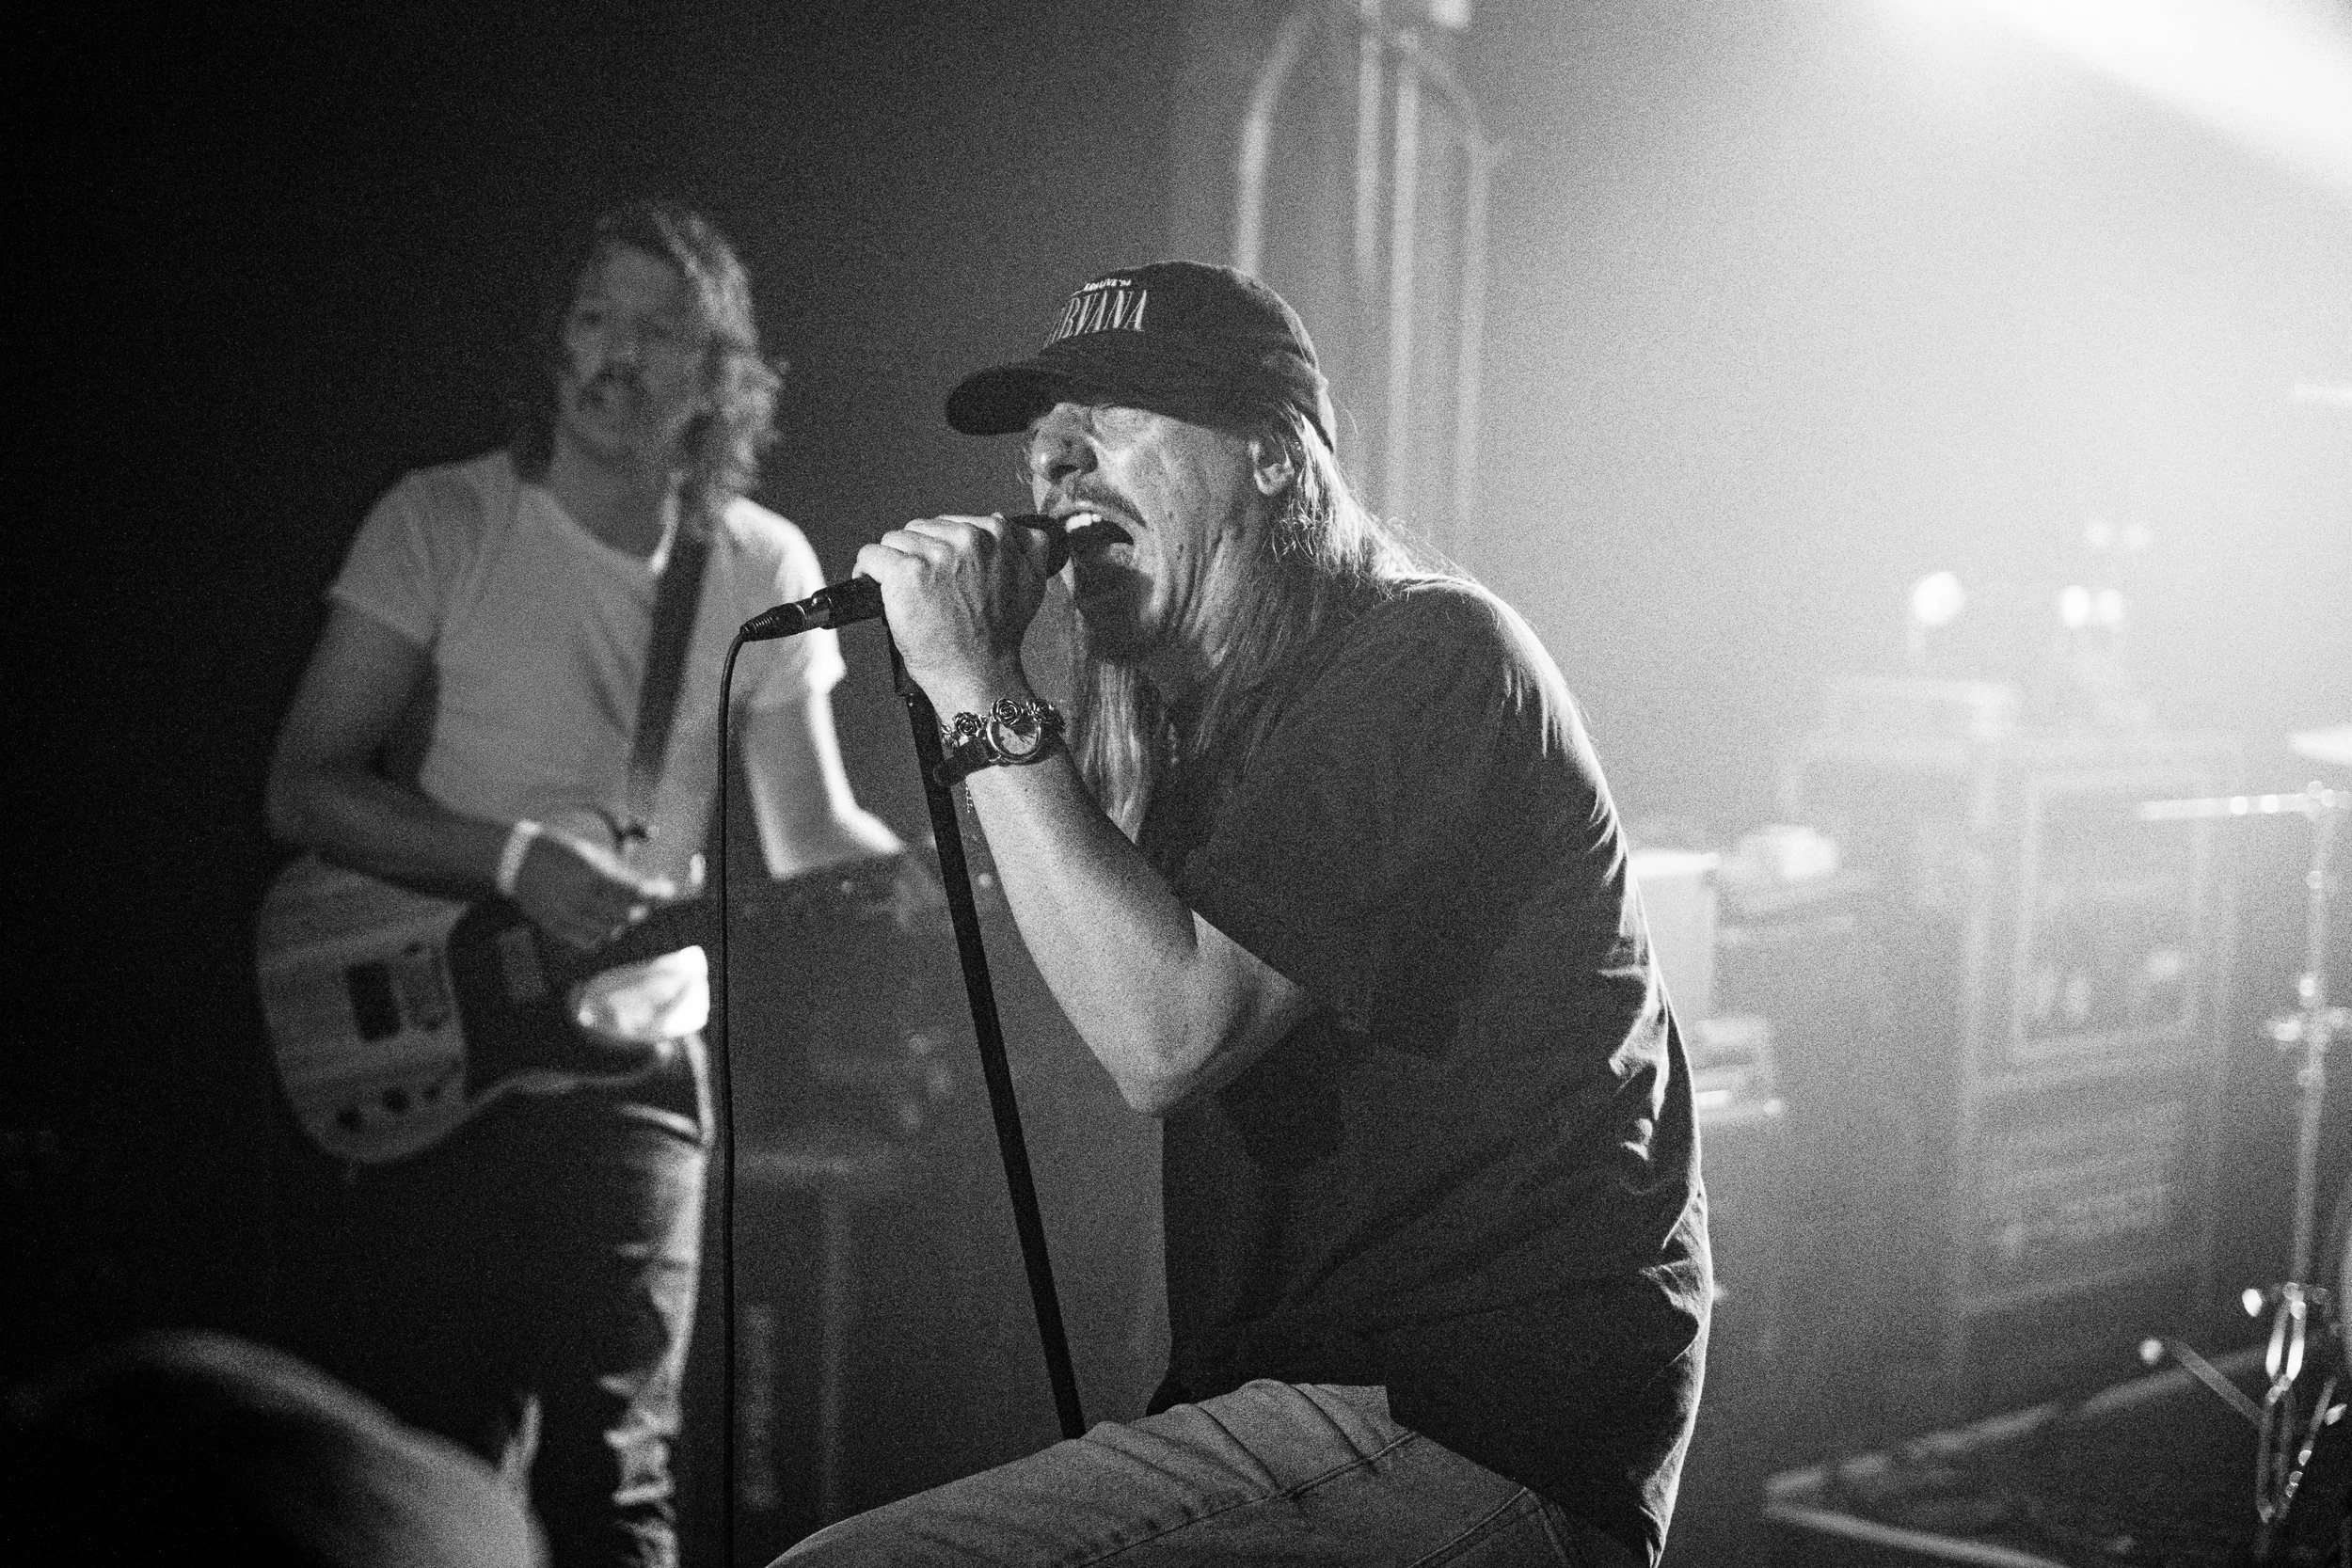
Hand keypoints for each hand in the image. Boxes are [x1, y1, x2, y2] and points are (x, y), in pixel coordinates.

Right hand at [509, 829, 678, 951]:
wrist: (515, 859)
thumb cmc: (558, 850)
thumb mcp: (591, 854)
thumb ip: (619, 871)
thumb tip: (649, 884)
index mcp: (589, 876)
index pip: (632, 892)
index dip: (653, 893)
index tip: (665, 892)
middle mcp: (578, 899)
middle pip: (623, 914)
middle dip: (641, 909)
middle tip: (647, 903)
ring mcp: (564, 915)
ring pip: (607, 932)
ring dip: (622, 924)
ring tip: (625, 913)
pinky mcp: (553, 926)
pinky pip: (586, 941)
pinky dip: (601, 936)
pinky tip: (604, 926)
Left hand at [855, 513, 1056, 711]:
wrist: (978, 673)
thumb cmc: (998, 636)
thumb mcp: (1032, 583)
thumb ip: (1026, 547)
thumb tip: (1005, 522)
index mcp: (996, 535)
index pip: (950, 523)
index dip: (940, 549)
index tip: (940, 572)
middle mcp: (967, 540)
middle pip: (920, 529)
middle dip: (918, 555)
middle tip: (926, 589)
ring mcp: (935, 555)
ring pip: (894, 541)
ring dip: (894, 564)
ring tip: (906, 593)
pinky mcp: (905, 573)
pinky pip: (871, 555)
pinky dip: (867, 572)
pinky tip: (876, 588)